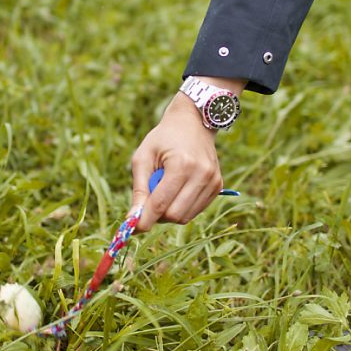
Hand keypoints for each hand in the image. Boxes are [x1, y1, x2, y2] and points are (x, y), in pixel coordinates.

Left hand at [130, 86, 225, 231]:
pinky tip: (178, 189)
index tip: (133, 229)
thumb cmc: (162, 138)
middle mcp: (202, 174)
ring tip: (164, 190)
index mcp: (181, 165)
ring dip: (170, 212)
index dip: (145, 219)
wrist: (193, 122)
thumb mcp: (143, 157)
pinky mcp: (218, 186)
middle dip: (158, 215)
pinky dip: (182, 206)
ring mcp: (213, 181)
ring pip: (186, 217)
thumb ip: (139, 189)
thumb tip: (133, 220)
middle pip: (175, 215)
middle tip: (148, 202)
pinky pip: (196, 210)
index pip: (161, 204)